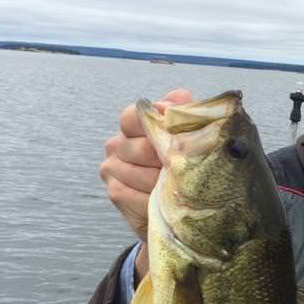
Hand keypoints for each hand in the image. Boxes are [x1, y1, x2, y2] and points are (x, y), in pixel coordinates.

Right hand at [99, 89, 191, 275]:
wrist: (185, 204)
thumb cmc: (189, 164)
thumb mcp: (192, 135)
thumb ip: (185, 113)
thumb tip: (179, 99)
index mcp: (133, 124)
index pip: (133, 116)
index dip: (156, 126)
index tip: (177, 139)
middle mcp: (117, 143)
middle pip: (143, 148)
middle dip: (170, 162)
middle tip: (189, 170)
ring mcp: (112, 168)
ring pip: (142, 175)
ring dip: (168, 185)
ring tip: (183, 188)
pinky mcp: (115, 192)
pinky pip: (137, 196)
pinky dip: (157, 201)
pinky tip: (169, 201)